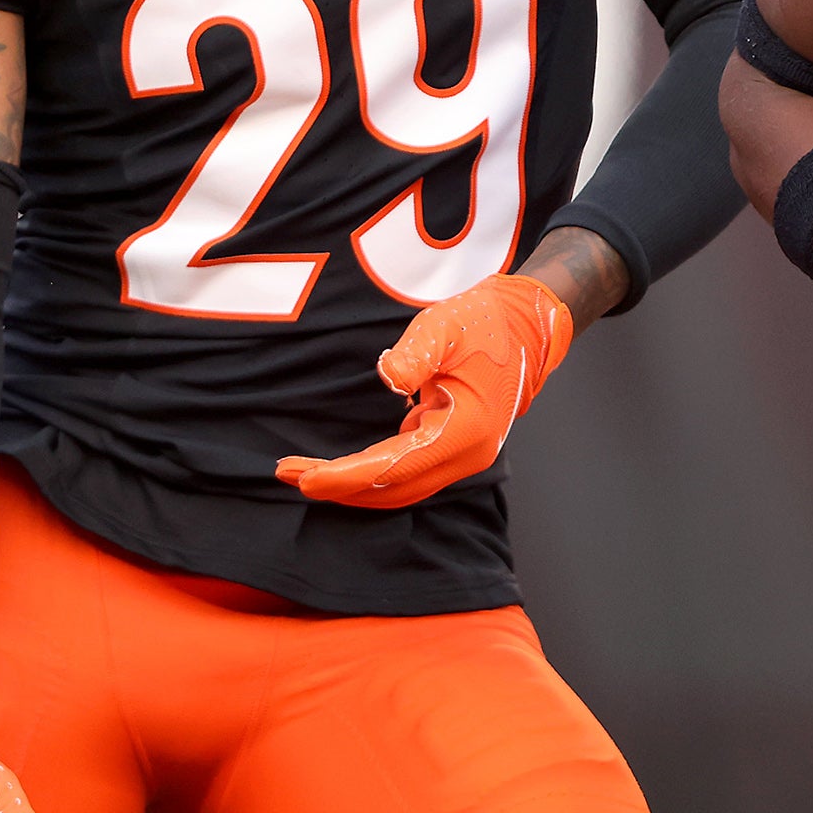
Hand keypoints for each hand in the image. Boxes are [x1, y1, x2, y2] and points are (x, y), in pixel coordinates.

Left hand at [280, 274, 573, 508]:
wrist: (523, 326)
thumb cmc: (483, 323)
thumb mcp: (444, 327)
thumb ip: (415, 353)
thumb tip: (388, 377)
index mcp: (467, 430)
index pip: (397, 467)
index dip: (347, 477)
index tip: (304, 478)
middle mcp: (467, 454)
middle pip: (395, 489)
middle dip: (340, 486)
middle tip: (288, 473)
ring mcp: (463, 455)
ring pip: (401, 487)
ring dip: (353, 485)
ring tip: (304, 473)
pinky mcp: (453, 449)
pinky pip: (408, 473)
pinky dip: (372, 474)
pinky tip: (340, 467)